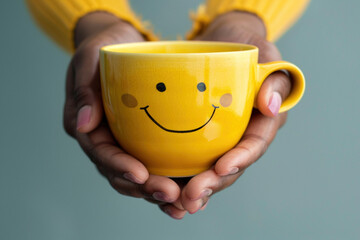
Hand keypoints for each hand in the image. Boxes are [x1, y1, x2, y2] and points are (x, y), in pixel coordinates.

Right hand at [63, 12, 181, 215]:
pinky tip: (185, 191)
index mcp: (88, 126)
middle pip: (121, 172)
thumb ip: (84, 90)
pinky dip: (168, 179)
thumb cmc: (104, 48)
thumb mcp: (88, 60)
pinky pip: (155, 164)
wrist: (122, 44)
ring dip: (157, 191)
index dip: (119, 167)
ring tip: (180, 202)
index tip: (141, 174)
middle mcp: (106, 140)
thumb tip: (84, 125)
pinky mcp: (143, 141)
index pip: (101, 153)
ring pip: (139, 176)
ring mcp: (125, 143)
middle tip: (169, 194)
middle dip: (144, 187)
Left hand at [177, 11, 291, 212]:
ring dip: (195, 189)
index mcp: (261, 122)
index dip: (241, 159)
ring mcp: (220, 140)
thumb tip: (271, 107)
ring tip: (177, 203)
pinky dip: (180, 177)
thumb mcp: (264, 55)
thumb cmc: (243, 47)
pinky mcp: (199, 139)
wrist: (216, 46)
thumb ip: (274, 79)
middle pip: (230, 167)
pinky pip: (191, 161)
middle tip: (191, 197)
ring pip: (210, 171)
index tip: (222, 167)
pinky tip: (164, 190)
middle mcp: (240, 137)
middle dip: (212, 184)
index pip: (254, 145)